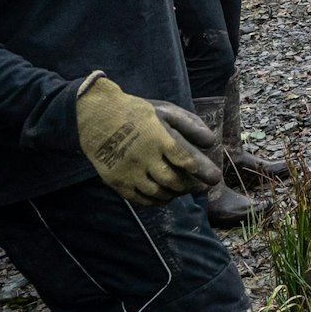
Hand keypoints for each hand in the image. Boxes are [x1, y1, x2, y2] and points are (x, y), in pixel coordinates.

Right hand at [74, 74, 220, 204]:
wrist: (96, 115)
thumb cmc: (137, 112)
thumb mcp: (166, 110)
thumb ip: (190, 124)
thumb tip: (211, 142)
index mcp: (159, 137)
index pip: (186, 160)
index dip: (202, 171)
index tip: (214, 178)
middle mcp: (144, 157)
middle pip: (173, 181)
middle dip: (191, 187)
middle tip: (201, 187)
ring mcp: (128, 171)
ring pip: (157, 193)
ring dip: (174, 194)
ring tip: (183, 190)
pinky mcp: (115, 181)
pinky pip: (139, 199)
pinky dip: (156, 201)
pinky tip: (164, 196)